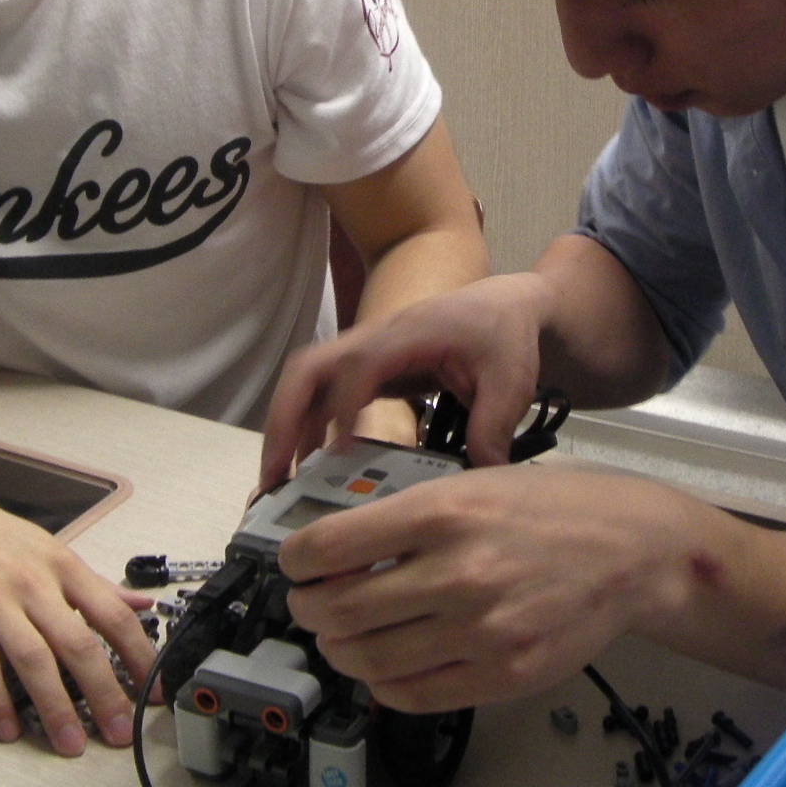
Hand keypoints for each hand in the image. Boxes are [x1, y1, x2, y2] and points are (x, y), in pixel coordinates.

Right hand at [0, 467, 154, 755]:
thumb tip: (140, 602)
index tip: (152, 691)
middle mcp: (35, 583)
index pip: (113, 615)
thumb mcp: (50, 550)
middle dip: (103, 694)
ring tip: (69, 743)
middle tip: (117, 732)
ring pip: (34, 660)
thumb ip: (94, 584)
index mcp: (64, 567)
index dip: (138, 656)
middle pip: (78, 645)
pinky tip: (9, 727)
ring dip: (55, 707)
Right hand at [260, 274, 551, 491]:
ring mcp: (365, 353)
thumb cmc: (505, 333)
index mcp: (409, 335)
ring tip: (279, 480)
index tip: (339, 452)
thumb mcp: (511, 380)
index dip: (343, 406)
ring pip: (305, 381)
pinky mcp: (367, 370)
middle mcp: (375, 339)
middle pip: (307, 369)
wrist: (507, 306)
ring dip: (287, 427)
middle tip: (274, 475)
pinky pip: (321, 394)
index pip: (359, 366)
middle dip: (285, 420)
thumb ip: (494, 426)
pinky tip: (309, 465)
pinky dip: (307, 427)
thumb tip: (478, 476)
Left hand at [280, 465, 693, 710]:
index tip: (294, 563)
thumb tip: (334, 550)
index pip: (329, 545)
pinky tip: (382, 663)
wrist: (632, 550)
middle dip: (308, 609)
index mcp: (443, 513)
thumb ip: (406, 517)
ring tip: (342, 635)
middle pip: (338, 610)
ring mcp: (481, 632)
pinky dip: (381, 682)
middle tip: (309, 603)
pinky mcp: (503, 676)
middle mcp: (457, 574)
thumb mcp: (472, 484)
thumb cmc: (551, 510)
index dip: (295, 559)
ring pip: (367, 658)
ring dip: (338, 649)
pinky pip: (411, 693)